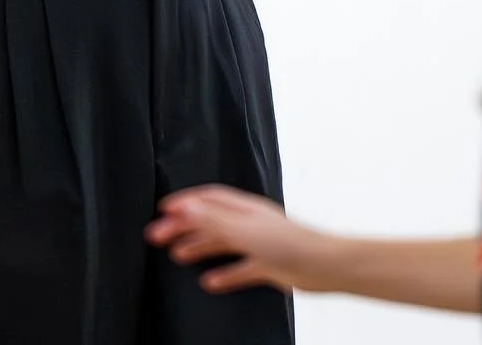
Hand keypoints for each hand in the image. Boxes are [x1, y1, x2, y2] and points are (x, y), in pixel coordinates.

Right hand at [145, 186, 328, 294]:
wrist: (323, 266)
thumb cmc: (288, 242)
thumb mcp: (244, 230)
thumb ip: (213, 219)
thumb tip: (184, 206)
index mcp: (243, 208)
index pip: (207, 199)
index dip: (184, 202)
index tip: (162, 210)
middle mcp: (249, 222)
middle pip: (210, 220)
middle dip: (185, 226)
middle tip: (158, 236)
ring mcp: (258, 243)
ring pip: (222, 243)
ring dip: (199, 247)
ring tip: (178, 255)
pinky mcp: (267, 265)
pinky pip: (239, 268)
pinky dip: (224, 274)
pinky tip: (211, 282)